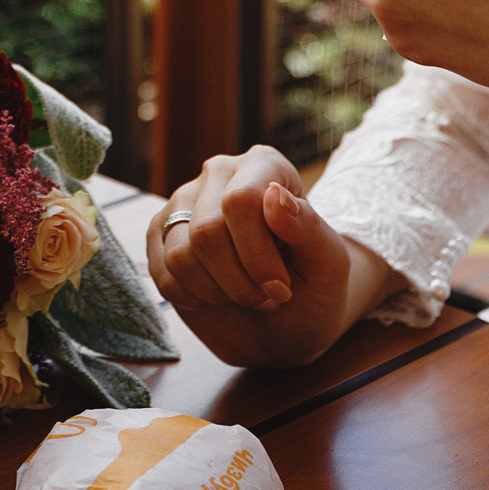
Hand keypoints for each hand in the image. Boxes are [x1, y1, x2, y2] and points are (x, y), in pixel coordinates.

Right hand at [145, 145, 398, 368]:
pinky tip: (217, 295)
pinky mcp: (159, 236)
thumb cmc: (312, 289)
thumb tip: (274, 196)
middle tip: (266, 297)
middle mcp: (218, 173)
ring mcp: (183, 203)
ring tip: (244, 295)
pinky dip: (195, 298)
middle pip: (208, 231)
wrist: (285, 324)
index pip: (241, 202)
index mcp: (264, 165)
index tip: (281, 288)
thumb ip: (308, 227)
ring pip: (181, 255)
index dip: (258, 256)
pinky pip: (163, 273)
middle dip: (240, 281)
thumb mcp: (329, 265)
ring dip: (218, 292)